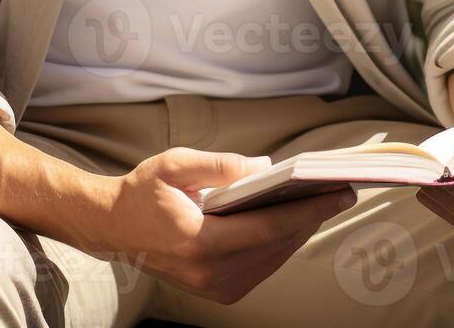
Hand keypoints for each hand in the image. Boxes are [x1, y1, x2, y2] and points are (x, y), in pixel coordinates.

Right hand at [73, 147, 357, 304]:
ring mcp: (214, 287)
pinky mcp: (217, 290)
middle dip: (312, 216)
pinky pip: (262, 266)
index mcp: (200, 242)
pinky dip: (281, 242)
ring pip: (274, 258)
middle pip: (278, 244)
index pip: (269, 228)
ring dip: (300, 230)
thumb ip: (220, 164)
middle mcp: (210, 273)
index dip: (309, 210)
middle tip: (341, 190)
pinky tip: (294, 219)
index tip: (340, 193)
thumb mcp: (175, 164)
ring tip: (324, 201)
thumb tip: (266, 167)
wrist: (112, 228)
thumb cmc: (142, 192)